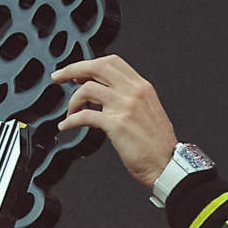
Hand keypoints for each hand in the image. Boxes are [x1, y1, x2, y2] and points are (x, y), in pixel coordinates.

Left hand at [51, 55, 177, 187]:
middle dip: (73, 69)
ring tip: (70, 112)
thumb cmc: (159, 144)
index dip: (90, 64)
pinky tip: (66, 126)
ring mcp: (125, 107)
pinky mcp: (116, 125)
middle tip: (59, 77)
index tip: (77, 72)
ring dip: (72, 100)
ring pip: (88, 89)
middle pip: (97, 67)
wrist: (168, 164)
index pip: (112, 62)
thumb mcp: (149, 110)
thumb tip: (105, 94)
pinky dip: (71, 120)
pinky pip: (85, 116)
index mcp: (142, 87)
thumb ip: (130, 98)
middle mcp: (134, 92)